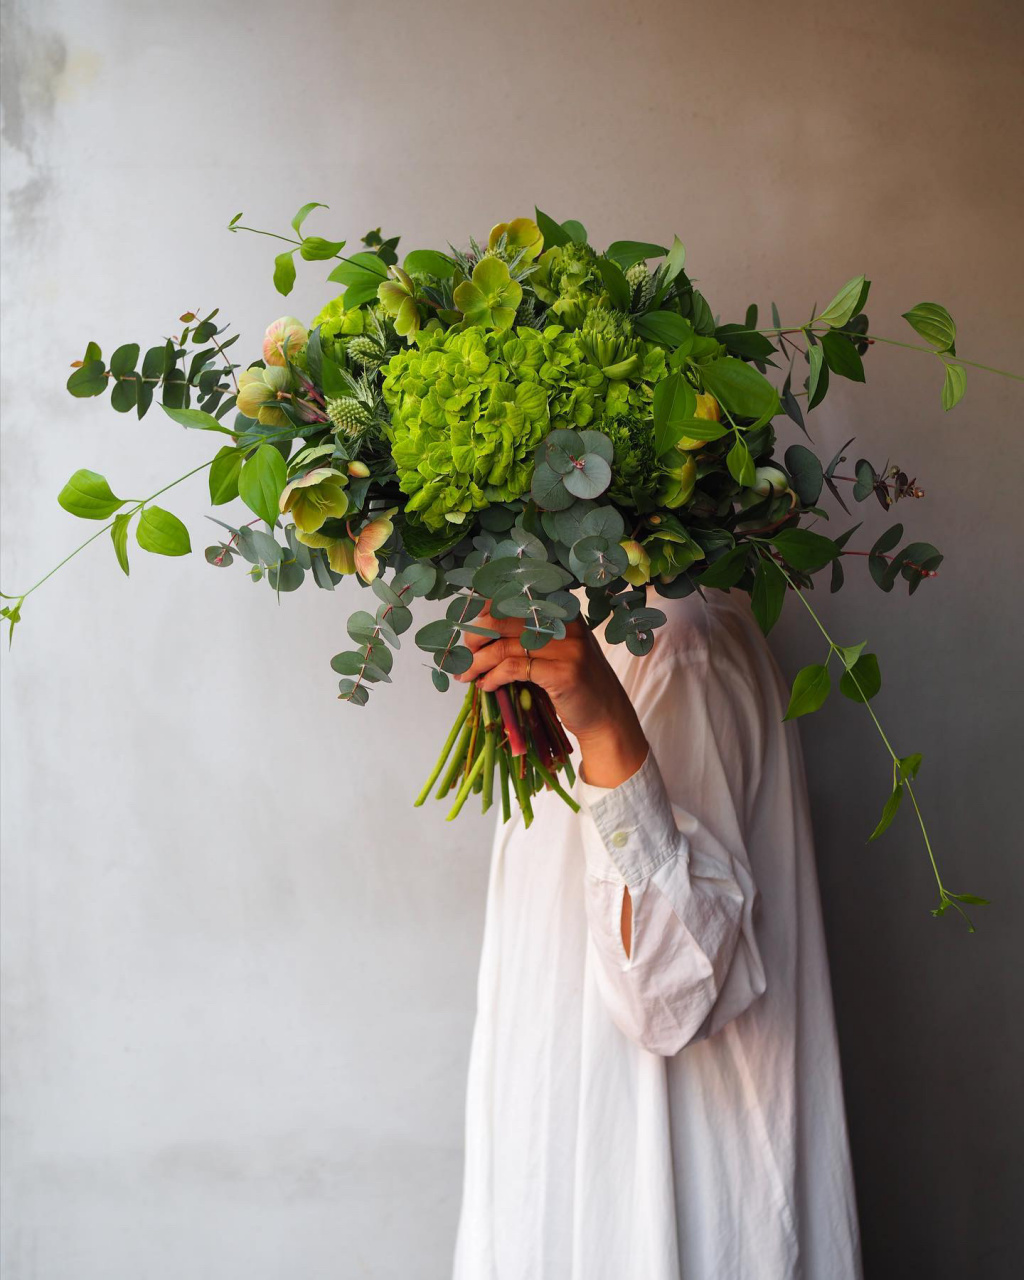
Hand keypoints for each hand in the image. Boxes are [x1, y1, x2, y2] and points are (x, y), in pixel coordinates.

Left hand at [456, 601, 649, 789]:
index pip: (512, 598)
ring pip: (504, 646)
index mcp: (561, 610)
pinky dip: (493, 677)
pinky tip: (486, 686)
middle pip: (502, 619)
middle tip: (462, 654)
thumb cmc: (574, 683)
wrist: (605, 715)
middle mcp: (564, 623)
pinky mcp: (563, 673)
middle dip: (474, 636)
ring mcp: (566, 647)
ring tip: (466, 675)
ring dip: (478, 663)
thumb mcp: (553, 650)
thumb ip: (525, 635)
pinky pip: (514, 669)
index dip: (482, 608)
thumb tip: (476, 631)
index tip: (463, 625)